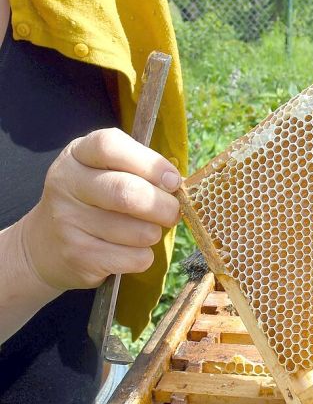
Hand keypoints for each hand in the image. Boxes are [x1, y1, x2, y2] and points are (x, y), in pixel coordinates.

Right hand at [16, 128, 181, 290]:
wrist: (44, 245)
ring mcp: (68, 222)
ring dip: (154, 234)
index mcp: (77, 154)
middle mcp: (67, 184)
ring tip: (144, 231)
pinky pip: (135, 258)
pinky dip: (144, 256)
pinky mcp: (78, 256)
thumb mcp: (105, 172)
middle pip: (128, 192)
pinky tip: (129, 250)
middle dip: (164, 206)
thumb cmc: (92, 202)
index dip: (150, 163)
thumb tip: (176, 184)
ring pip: (139, 231)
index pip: (110, 146)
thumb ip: (138, 170)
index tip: (172, 180)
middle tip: (172, 212)